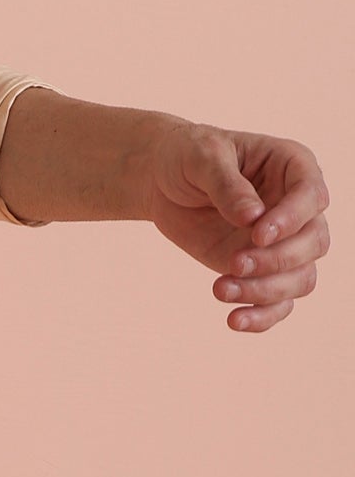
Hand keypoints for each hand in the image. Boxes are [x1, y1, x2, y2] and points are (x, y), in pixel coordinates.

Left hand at [141, 126, 330, 334]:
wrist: (162, 182)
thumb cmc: (187, 156)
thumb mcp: (201, 156)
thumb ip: (226, 184)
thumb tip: (252, 217)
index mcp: (293, 166)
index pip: (312, 196)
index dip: (291, 219)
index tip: (258, 234)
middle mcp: (297, 208)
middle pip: (314, 243)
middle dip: (277, 260)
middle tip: (233, 263)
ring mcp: (283, 242)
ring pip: (301, 278)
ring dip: (266, 291)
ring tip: (220, 289)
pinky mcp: (263, 270)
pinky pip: (279, 302)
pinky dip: (262, 316)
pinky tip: (234, 320)